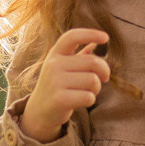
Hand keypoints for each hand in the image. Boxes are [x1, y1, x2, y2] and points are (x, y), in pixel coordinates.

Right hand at [20, 28, 110, 142]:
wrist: (39, 112)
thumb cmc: (57, 86)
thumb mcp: (63, 67)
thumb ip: (79, 55)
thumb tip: (96, 40)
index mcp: (55, 54)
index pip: (72, 36)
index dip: (90, 33)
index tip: (105, 37)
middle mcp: (53, 65)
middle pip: (93, 62)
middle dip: (104, 72)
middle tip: (103, 79)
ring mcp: (55, 82)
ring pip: (93, 80)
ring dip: (96, 88)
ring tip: (86, 91)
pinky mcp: (59, 99)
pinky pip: (89, 96)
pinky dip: (90, 100)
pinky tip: (81, 101)